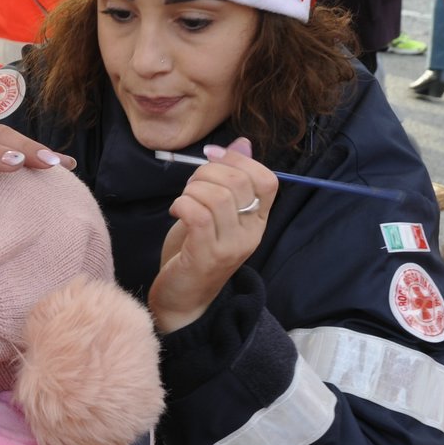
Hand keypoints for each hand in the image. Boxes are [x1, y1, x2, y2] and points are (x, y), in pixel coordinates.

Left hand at [148, 137, 277, 333]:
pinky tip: (176, 211)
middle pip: (239, 182)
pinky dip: (182, 204)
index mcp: (257, 222)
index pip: (267, 180)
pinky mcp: (206, 256)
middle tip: (190, 185)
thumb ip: (229, 179)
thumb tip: (241, 143)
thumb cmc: (195, 252)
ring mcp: (230, 247)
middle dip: (207, 171)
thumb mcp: (215, 212)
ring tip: (183, 201)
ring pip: (217, 196)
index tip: (212, 158)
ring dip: (192, 189)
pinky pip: (199, 214)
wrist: (182, 301)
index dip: (239, 160)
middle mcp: (250, 234)